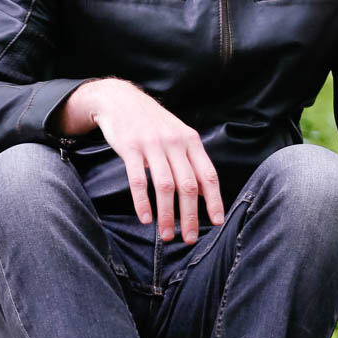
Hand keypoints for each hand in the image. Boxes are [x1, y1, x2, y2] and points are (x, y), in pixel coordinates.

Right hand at [58, 78, 223, 243]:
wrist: (120, 99)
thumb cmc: (153, 123)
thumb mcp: (178, 135)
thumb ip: (191, 161)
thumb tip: (204, 193)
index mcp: (191, 141)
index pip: (208, 175)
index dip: (214, 200)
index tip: (216, 222)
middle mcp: (175, 142)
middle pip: (188, 185)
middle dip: (190, 216)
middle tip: (189, 238)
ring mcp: (153, 145)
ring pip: (165, 186)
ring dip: (167, 215)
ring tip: (167, 235)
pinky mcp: (130, 148)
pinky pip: (138, 180)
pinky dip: (143, 202)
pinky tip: (146, 218)